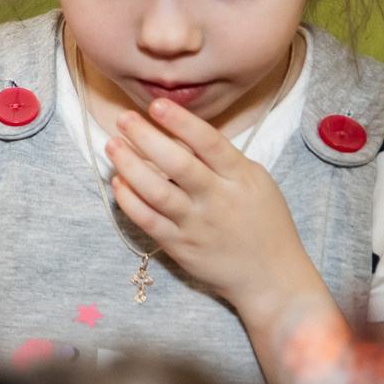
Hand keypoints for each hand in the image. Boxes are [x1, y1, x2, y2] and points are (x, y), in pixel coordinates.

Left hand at [103, 98, 322, 323]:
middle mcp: (218, 199)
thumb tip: (184, 131)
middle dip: (146, 138)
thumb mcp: (256, 182)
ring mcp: (197, 225)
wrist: (270, 278)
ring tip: (113, 146)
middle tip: (123, 119)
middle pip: (177, 164)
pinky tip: (118, 182)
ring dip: (130, 166)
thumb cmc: (264, 223)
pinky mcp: (180, 246)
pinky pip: (148, 221)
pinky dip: (129, 201)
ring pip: (157, 192)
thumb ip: (224, 159)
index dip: (181, 121)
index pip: (209, 142)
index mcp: (241, 177)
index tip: (156, 105)